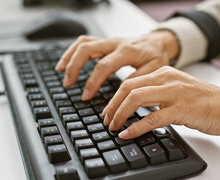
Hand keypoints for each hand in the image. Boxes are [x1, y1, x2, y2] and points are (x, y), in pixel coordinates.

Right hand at [55, 31, 178, 99]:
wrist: (159, 42)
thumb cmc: (156, 57)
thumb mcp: (153, 70)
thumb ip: (136, 81)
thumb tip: (120, 97)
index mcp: (127, 51)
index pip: (103, 66)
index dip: (92, 82)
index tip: (86, 96)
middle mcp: (115, 43)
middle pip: (87, 49)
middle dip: (74, 66)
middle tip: (68, 84)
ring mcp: (108, 41)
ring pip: (83, 42)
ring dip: (69, 56)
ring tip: (60, 71)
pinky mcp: (105, 43)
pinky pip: (84, 42)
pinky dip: (72, 51)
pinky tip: (66, 62)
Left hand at [102, 66, 219, 138]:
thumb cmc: (208, 102)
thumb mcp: (179, 90)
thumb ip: (159, 95)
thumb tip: (137, 108)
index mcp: (165, 73)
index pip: (130, 81)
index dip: (114, 97)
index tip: (108, 110)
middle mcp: (167, 79)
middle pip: (128, 88)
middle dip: (112, 105)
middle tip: (106, 120)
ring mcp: (174, 93)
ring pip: (135, 99)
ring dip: (119, 115)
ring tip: (113, 127)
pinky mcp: (181, 110)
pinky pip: (151, 118)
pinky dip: (135, 127)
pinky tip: (127, 135)